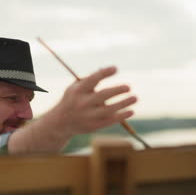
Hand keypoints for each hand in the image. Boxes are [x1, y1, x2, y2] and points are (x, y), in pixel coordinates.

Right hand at [9, 66, 136, 153]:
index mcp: (78, 91)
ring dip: (123, 104)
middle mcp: (82, 103)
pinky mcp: (93, 126)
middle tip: (128, 87)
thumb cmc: (72, 99)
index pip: (92, 80)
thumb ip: (89, 79)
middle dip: (117, 91)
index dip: (104, 73)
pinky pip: (110, 121)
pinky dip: (121, 116)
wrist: (60, 122)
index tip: (115, 68)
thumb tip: (106, 69)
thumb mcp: (75, 87)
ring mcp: (88, 116)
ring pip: (109, 110)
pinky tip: (131, 111)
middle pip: (102, 96)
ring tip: (135, 98)